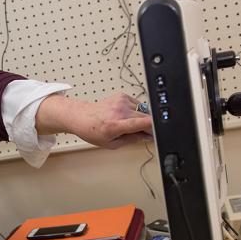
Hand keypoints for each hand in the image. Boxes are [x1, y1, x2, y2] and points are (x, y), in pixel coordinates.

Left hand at [35, 93, 152, 148]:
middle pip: (146, 117)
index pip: (142, 123)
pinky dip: (135, 111)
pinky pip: (137, 104)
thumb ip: (132, 140)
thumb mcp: (112, 144)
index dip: (153, 128)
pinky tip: (125, 116)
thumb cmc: (93, 131)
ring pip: (143, 110)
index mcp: (116, 125)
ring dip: (140, 118)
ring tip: (128, 124)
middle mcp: (119, 111)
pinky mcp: (122, 95)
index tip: (158, 132)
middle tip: (142, 133)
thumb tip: (146, 137)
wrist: (82, 117)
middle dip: (148, 126)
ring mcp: (121, 101)